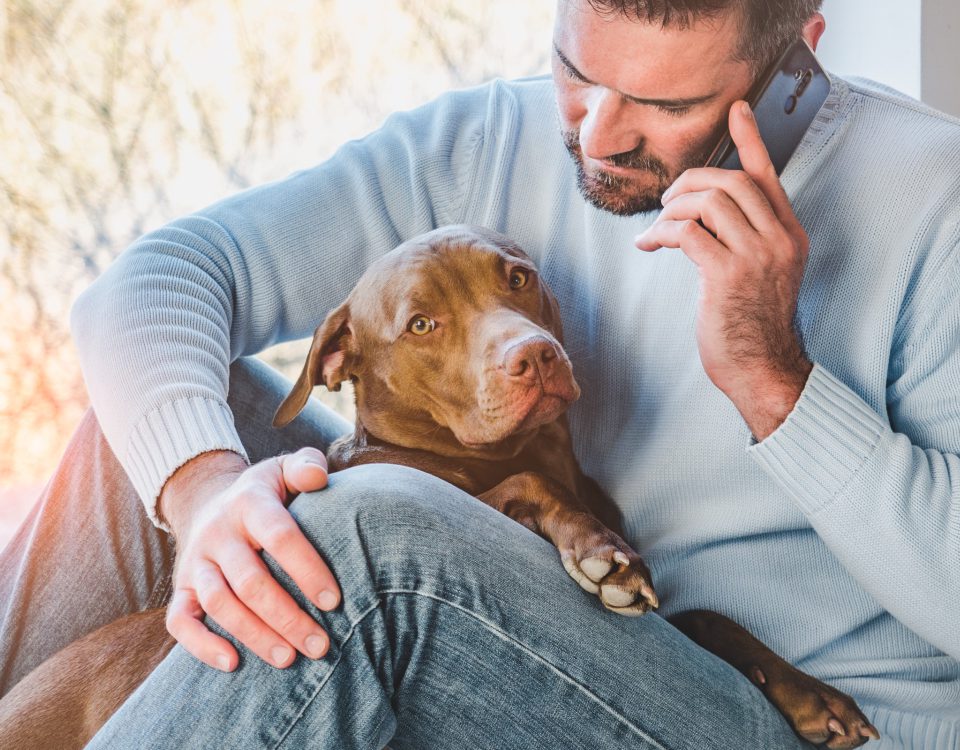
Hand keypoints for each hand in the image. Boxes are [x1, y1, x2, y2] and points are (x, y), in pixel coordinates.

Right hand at [159, 448, 339, 671]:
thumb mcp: (283, 468)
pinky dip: (201, 645)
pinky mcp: (180, 588)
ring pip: (219, 603)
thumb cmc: (265, 493)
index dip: (306, 568)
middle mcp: (218, 533)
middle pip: (250, 580)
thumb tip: (318, 477)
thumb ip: (306, 465)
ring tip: (289, 659)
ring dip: (254, 635)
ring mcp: (196, 562)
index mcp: (250, 503)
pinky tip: (233, 664)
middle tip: (320, 644)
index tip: (333, 601)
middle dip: (287, 616)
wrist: (207, 500)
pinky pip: (179, 621)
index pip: (279, 536)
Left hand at [634, 100, 812, 440]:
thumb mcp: (762, 273)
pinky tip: (647, 245)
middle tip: (666, 201)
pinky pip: (686, 233)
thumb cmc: (752, 324)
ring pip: (707, 202)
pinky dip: (659, 233)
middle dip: (688, 183)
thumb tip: (702, 211)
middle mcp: (779, 239)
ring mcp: (756, 257)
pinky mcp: (727, 276)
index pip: (768, 175)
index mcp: (790, 234)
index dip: (750, 139)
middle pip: (731, 182)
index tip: (736, 110)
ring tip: (657, 228)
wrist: (762, 368)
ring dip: (671, 209)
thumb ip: (744, 238)